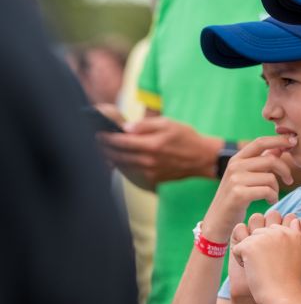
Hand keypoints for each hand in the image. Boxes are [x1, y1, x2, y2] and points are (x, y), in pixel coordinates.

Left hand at [98, 116, 219, 186]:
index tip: (98, 132)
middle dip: (104, 148)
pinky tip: (117, 161)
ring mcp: (150, 172)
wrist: (201, 158)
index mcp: (151, 145)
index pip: (121, 141)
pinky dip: (121, 167)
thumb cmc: (185, 137)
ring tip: (102, 150)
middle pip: (118, 155)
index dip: (107, 137)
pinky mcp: (152, 180)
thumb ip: (145, 125)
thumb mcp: (167, 123)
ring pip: (122, 166)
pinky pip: (131, 174)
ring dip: (110, 158)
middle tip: (95, 141)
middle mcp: (148, 161)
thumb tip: (125, 128)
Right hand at [203, 135, 296, 240]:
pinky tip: (269, 201)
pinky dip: (273, 197)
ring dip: (276, 188)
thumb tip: (280, 147)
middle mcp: (234, 166)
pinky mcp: (239, 194)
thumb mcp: (246, 176)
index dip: (279, 140)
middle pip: (270, 160)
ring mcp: (235, 179)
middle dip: (285, 170)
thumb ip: (261, 162)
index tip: (294, 141)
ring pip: (270, 178)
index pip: (260, 142)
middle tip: (289, 180)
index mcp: (236, 158)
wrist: (218, 220)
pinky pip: (267, 191)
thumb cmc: (236, 198)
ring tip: (272, 196)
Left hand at [231, 214, 300, 303]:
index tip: (277, 257)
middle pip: (259, 228)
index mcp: (292, 231)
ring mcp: (264, 237)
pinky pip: (237, 247)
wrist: (283, 297)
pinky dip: (240, 260)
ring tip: (259, 266)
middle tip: (268, 263)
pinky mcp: (250, 245)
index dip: (270, 242)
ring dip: (249, 250)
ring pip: (247, 236)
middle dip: (258, 244)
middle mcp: (279, 230)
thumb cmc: (291, 280)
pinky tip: (251, 270)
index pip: (274, 224)